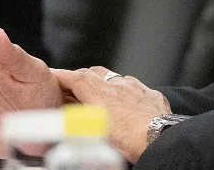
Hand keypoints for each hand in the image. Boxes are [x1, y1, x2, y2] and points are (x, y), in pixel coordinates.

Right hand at [53, 67, 171, 162]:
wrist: (160, 139)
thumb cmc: (129, 140)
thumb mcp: (94, 131)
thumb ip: (79, 117)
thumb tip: (68, 112)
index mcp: (101, 93)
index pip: (76, 77)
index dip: (62, 76)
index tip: (53, 76)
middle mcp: (119, 86)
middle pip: (94, 73)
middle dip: (81, 78)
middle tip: (73, 88)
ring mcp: (137, 88)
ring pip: (116, 78)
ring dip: (105, 84)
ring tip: (99, 96)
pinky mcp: (152, 95)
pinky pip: (136, 88)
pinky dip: (127, 92)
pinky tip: (127, 103)